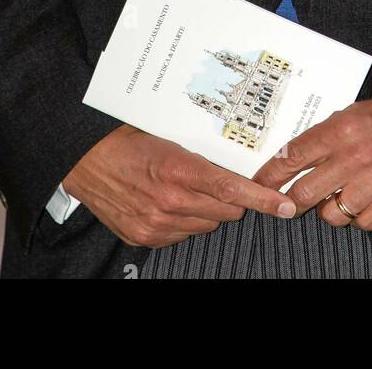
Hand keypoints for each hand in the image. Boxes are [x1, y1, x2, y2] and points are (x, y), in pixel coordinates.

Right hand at [62, 125, 296, 247]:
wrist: (85, 159)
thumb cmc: (128, 138)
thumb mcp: (168, 134)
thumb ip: (201, 152)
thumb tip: (236, 160)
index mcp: (178, 169)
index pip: (232, 190)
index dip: (263, 199)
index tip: (286, 206)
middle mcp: (170, 201)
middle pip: (226, 212)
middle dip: (231, 199)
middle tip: (221, 181)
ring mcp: (157, 224)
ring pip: (207, 226)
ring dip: (207, 211)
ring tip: (187, 188)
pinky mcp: (145, 238)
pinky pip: (182, 235)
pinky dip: (184, 221)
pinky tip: (169, 202)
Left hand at [251, 88, 371, 230]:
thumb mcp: (355, 110)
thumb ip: (327, 134)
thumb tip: (297, 155)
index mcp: (341, 129)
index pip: (293, 156)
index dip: (270, 174)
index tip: (260, 182)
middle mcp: (355, 158)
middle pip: (304, 194)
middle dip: (291, 200)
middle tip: (290, 200)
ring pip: (331, 214)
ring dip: (328, 208)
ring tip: (337, 194)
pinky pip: (361, 224)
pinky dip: (358, 216)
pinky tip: (362, 200)